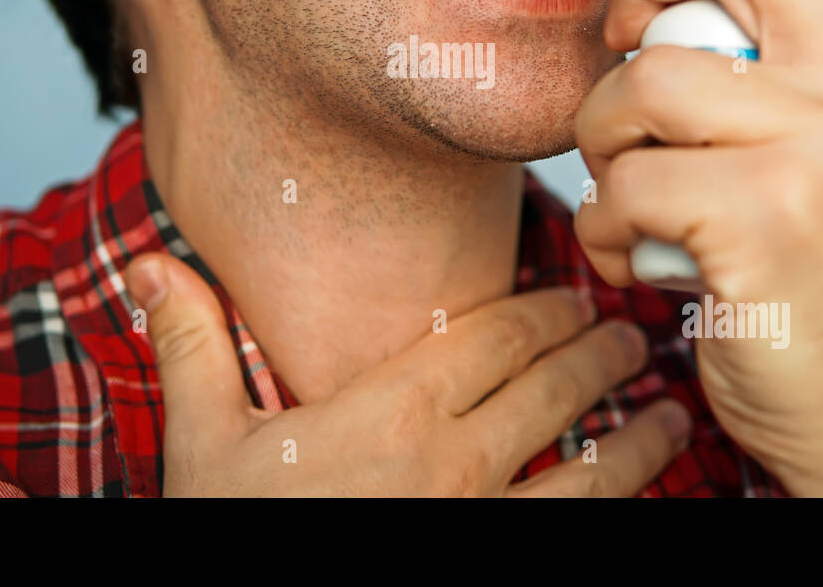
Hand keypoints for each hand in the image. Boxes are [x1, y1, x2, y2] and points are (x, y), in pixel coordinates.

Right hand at [124, 254, 690, 495]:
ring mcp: (487, 527)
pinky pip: (581, 536)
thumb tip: (151, 266)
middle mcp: (456, 464)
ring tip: (671, 416)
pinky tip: (648, 499)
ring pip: (592, 473)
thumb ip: (194, 347)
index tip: (574, 298)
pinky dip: (624, 511)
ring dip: (639, 437)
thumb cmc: (236, 533)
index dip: (545, 310)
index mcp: (393, 411)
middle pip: (554, 389)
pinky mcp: (498, 568)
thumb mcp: (205, 443)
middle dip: (601, 356)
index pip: (497, 336)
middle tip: (632, 337)